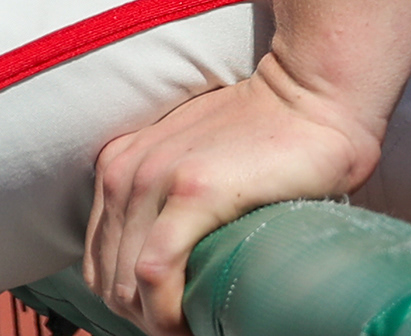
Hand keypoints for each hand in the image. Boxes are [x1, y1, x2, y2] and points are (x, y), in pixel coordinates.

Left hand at [82, 51, 378, 335]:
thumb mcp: (192, 164)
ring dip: (158, 321)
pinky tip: (197, 323)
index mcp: (120, 165)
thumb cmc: (266, 140)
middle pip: (108, 280)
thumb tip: (164, 271)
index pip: (99, 262)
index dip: (132, 303)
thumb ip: (166, 202)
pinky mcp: (192, 190)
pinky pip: (154, 271)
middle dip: (145, 318)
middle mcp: (125, 170)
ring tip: (196, 329)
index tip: (173, 316)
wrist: (311, 98)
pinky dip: (168, 312)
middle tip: (189, 328)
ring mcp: (155, 177)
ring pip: (125, 285)